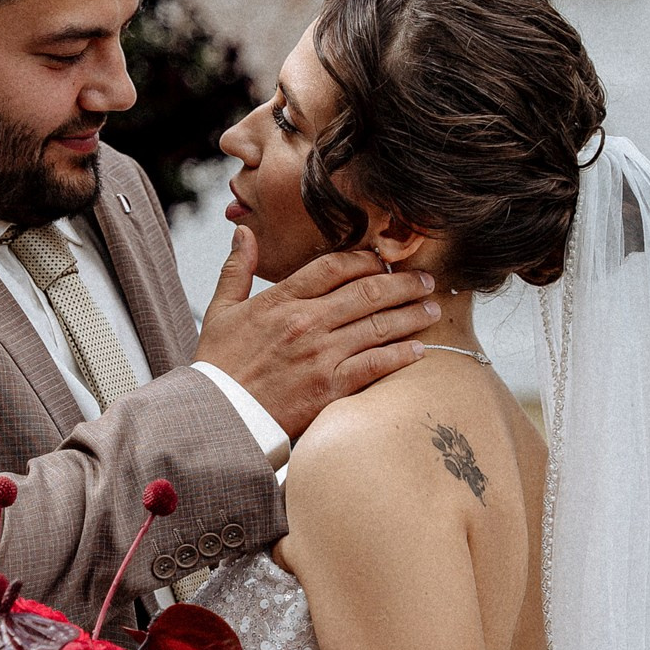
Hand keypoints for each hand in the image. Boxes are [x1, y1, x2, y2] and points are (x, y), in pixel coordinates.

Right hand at [196, 233, 439, 440]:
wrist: (218, 418)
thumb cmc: (218, 366)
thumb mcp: (219, 311)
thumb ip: (236, 269)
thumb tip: (242, 232)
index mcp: (281, 300)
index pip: (334, 267)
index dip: (366, 259)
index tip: (384, 260)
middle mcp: (307, 323)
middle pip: (367, 291)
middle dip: (403, 283)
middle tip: (426, 280)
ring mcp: (320, 355)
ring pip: (378, 325)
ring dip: (411, 315)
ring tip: (432, 309)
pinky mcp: (329, 387)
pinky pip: (375, 365)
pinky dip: (400, 355)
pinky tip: (419, 349)